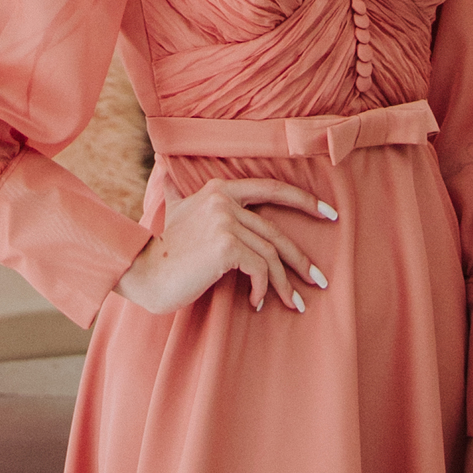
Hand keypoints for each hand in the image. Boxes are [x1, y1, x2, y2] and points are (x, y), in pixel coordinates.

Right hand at [114, 175, 336, 314]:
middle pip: (276, 232)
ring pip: (270, 255)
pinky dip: (263, 289)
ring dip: (285, 284)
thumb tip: (164, 168)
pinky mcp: (226, 246)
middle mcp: (225, 200)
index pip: (272, 188)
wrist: (143, 271)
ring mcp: (226, 222)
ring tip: (295, 304)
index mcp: (219, 189)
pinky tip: (258, 303)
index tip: (330, 214)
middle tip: (319, 280)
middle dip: (301, 259)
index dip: (304, 200)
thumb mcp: (172, 210)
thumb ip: (175, 191)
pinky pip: (259, 270)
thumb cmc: (162, 248)